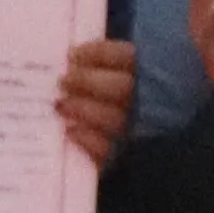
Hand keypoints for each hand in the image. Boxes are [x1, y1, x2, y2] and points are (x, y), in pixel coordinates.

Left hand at [57, 33, 139, 167]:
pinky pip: (108, 151)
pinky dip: (87, 140)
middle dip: (87, 81)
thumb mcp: (125, 75)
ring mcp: (140, 132)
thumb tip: (72, 55)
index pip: (127, 57)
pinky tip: (70, 131)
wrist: (147, 158)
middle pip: (122, 87)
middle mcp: (151, 102)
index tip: (71, 54)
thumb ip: (105, 64)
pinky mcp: (126, 159)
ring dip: (83, 109)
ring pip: (115, 118)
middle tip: (63, 81)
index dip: (98, 53)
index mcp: (152, 75)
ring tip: (61, 105)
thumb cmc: (128, 104)